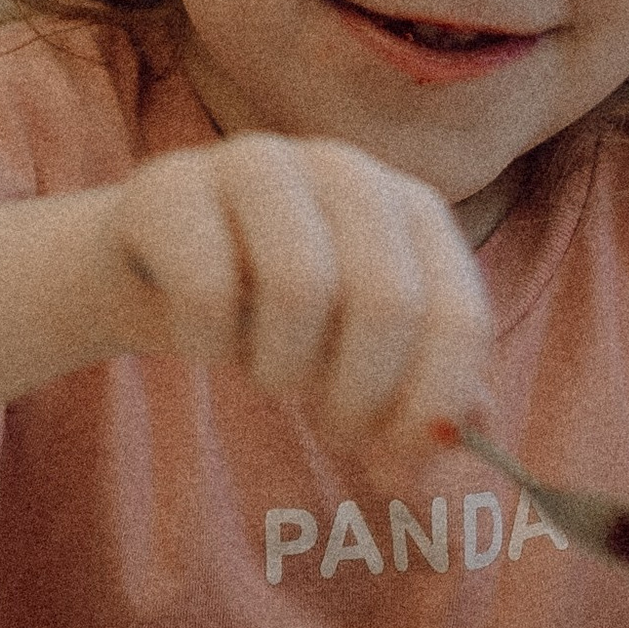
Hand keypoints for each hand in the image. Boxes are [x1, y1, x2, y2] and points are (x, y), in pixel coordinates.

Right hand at [107, 134, 491, 453]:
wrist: (155, 266)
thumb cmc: (280, 313)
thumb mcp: (363, 351)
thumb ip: (428, 391)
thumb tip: (473, 438)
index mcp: (414, 209)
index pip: (459, 315)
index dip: (433, 405)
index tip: (396, 462)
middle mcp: (348, 171)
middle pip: (387, 300)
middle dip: (358, 395)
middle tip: (330, 429)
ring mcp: (260, 165)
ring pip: (299, 286)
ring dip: (280, 368)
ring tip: (267, 372)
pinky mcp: (175, 184)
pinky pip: (206, 289)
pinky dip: (206, 345)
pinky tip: (202, 338)